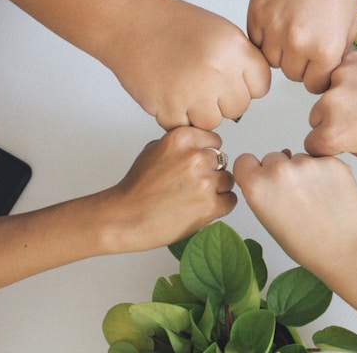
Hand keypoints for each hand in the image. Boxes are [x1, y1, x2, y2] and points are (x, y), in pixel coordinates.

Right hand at [99, 127, 236, 252]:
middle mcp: (196, 157)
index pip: (215, 141)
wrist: (126, 217)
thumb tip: (200, 146)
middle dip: (211, 172)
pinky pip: (230, 201)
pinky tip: (200, 208)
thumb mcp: (153, 150)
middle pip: (222, 161)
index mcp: (182, 138)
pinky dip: (220, 206)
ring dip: (217, 190)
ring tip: (195, 198)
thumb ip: (180, 145)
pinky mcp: (210, 205)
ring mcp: (205, 181)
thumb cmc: (136, 188)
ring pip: (228, 181)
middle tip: (192, 185)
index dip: (207, 154)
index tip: (197, 165)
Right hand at [106, 0, 270, 129]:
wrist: (130, 24)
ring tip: (184, 87)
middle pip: (238, 108)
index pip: (261, 86)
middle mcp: (217, 71)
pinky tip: (170, 93)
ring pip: (213, 122)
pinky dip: (176, 117)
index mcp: (234, 49)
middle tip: (203, 83)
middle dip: (222, 100)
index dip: (246, 85)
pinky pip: (185, 128)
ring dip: (199, 112)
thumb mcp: (221, 33)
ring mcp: (193, 92)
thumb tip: (253, 90)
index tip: (232, 81)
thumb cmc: (172, 26)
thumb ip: (241, 62)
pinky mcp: (170, 109)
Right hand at [233, 150, 356, 267]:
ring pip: (298, 157)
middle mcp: (279, 170)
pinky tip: (329, 193)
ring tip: (315, 198)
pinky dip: (324, 171)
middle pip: (272, 157)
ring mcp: (307, 163)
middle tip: (294, 196)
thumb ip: (262, 192)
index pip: (245, 160)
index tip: (262, 178)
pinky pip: (321, 159)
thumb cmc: (307, 244)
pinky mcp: (331, 161)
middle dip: (280, 172)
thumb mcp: (268, 221)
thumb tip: (267, 172)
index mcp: (257, 186)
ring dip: (304, 171)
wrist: (344, 250)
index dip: (253, 170)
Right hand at [247, 0, 356, 93]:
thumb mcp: (350, 26)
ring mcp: (274, 29)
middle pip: (293, 75)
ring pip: (272, 60)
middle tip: (306, 45)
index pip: (315, 85)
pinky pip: (257, 41)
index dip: (317, 76)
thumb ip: (337, 54)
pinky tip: (279, 24)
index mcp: (325, 49)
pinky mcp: (258, 15)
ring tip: (292, 32)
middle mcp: (298, 42)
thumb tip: (327, 72)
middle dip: (300, 63)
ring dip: (281, 51)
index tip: (317, 70)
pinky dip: (266, 36)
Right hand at [305, 50, 356, 158]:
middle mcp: (331, 106)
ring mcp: (338, 80)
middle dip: (330, 120)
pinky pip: (339, 74)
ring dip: (339, 98)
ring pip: (325, 94)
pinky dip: (350, 79)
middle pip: (315, 117)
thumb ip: (344, 146)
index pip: (311, 143)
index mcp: (335, 134)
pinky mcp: (348, 61)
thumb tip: (331, 139)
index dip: (325, 144)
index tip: (335, 140)